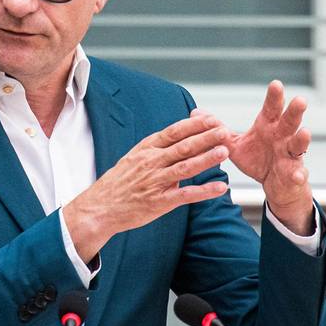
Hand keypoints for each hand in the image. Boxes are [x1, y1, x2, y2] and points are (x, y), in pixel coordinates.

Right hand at [64, 114, 231, 262]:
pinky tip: (220, 188)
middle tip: (225, 130)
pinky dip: (204, 191)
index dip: (195, 125)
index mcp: (146, 149)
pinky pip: (185, 195)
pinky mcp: (159, 202)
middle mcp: (151, 162)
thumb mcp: (134, 157)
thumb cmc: (119, 182)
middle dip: (206, 137)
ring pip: (185, 167)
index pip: (174, 132)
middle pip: (183, 146)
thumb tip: (180, 138)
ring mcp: (155, 182)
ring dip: (207, 159)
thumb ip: (157, 149)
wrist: (100, 207)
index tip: (212, 118)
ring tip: (225, 152)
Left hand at [220, 80, 314, 234]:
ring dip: (302, 139)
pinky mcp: (294, 173)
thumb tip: (196, 113)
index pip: (272, 108)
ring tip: (305, 133)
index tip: (276, 84)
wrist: (275, 184)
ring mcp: (290, 155)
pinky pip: (297, 173)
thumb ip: (219, 130)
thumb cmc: (257, 159)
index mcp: (269, 127)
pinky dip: (298, 174)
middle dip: (295, 111)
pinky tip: (298, 175)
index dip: (275, 97)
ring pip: (298, 144)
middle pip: (290, 121)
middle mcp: (283, 137)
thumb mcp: (235, 145)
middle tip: (300, 99)